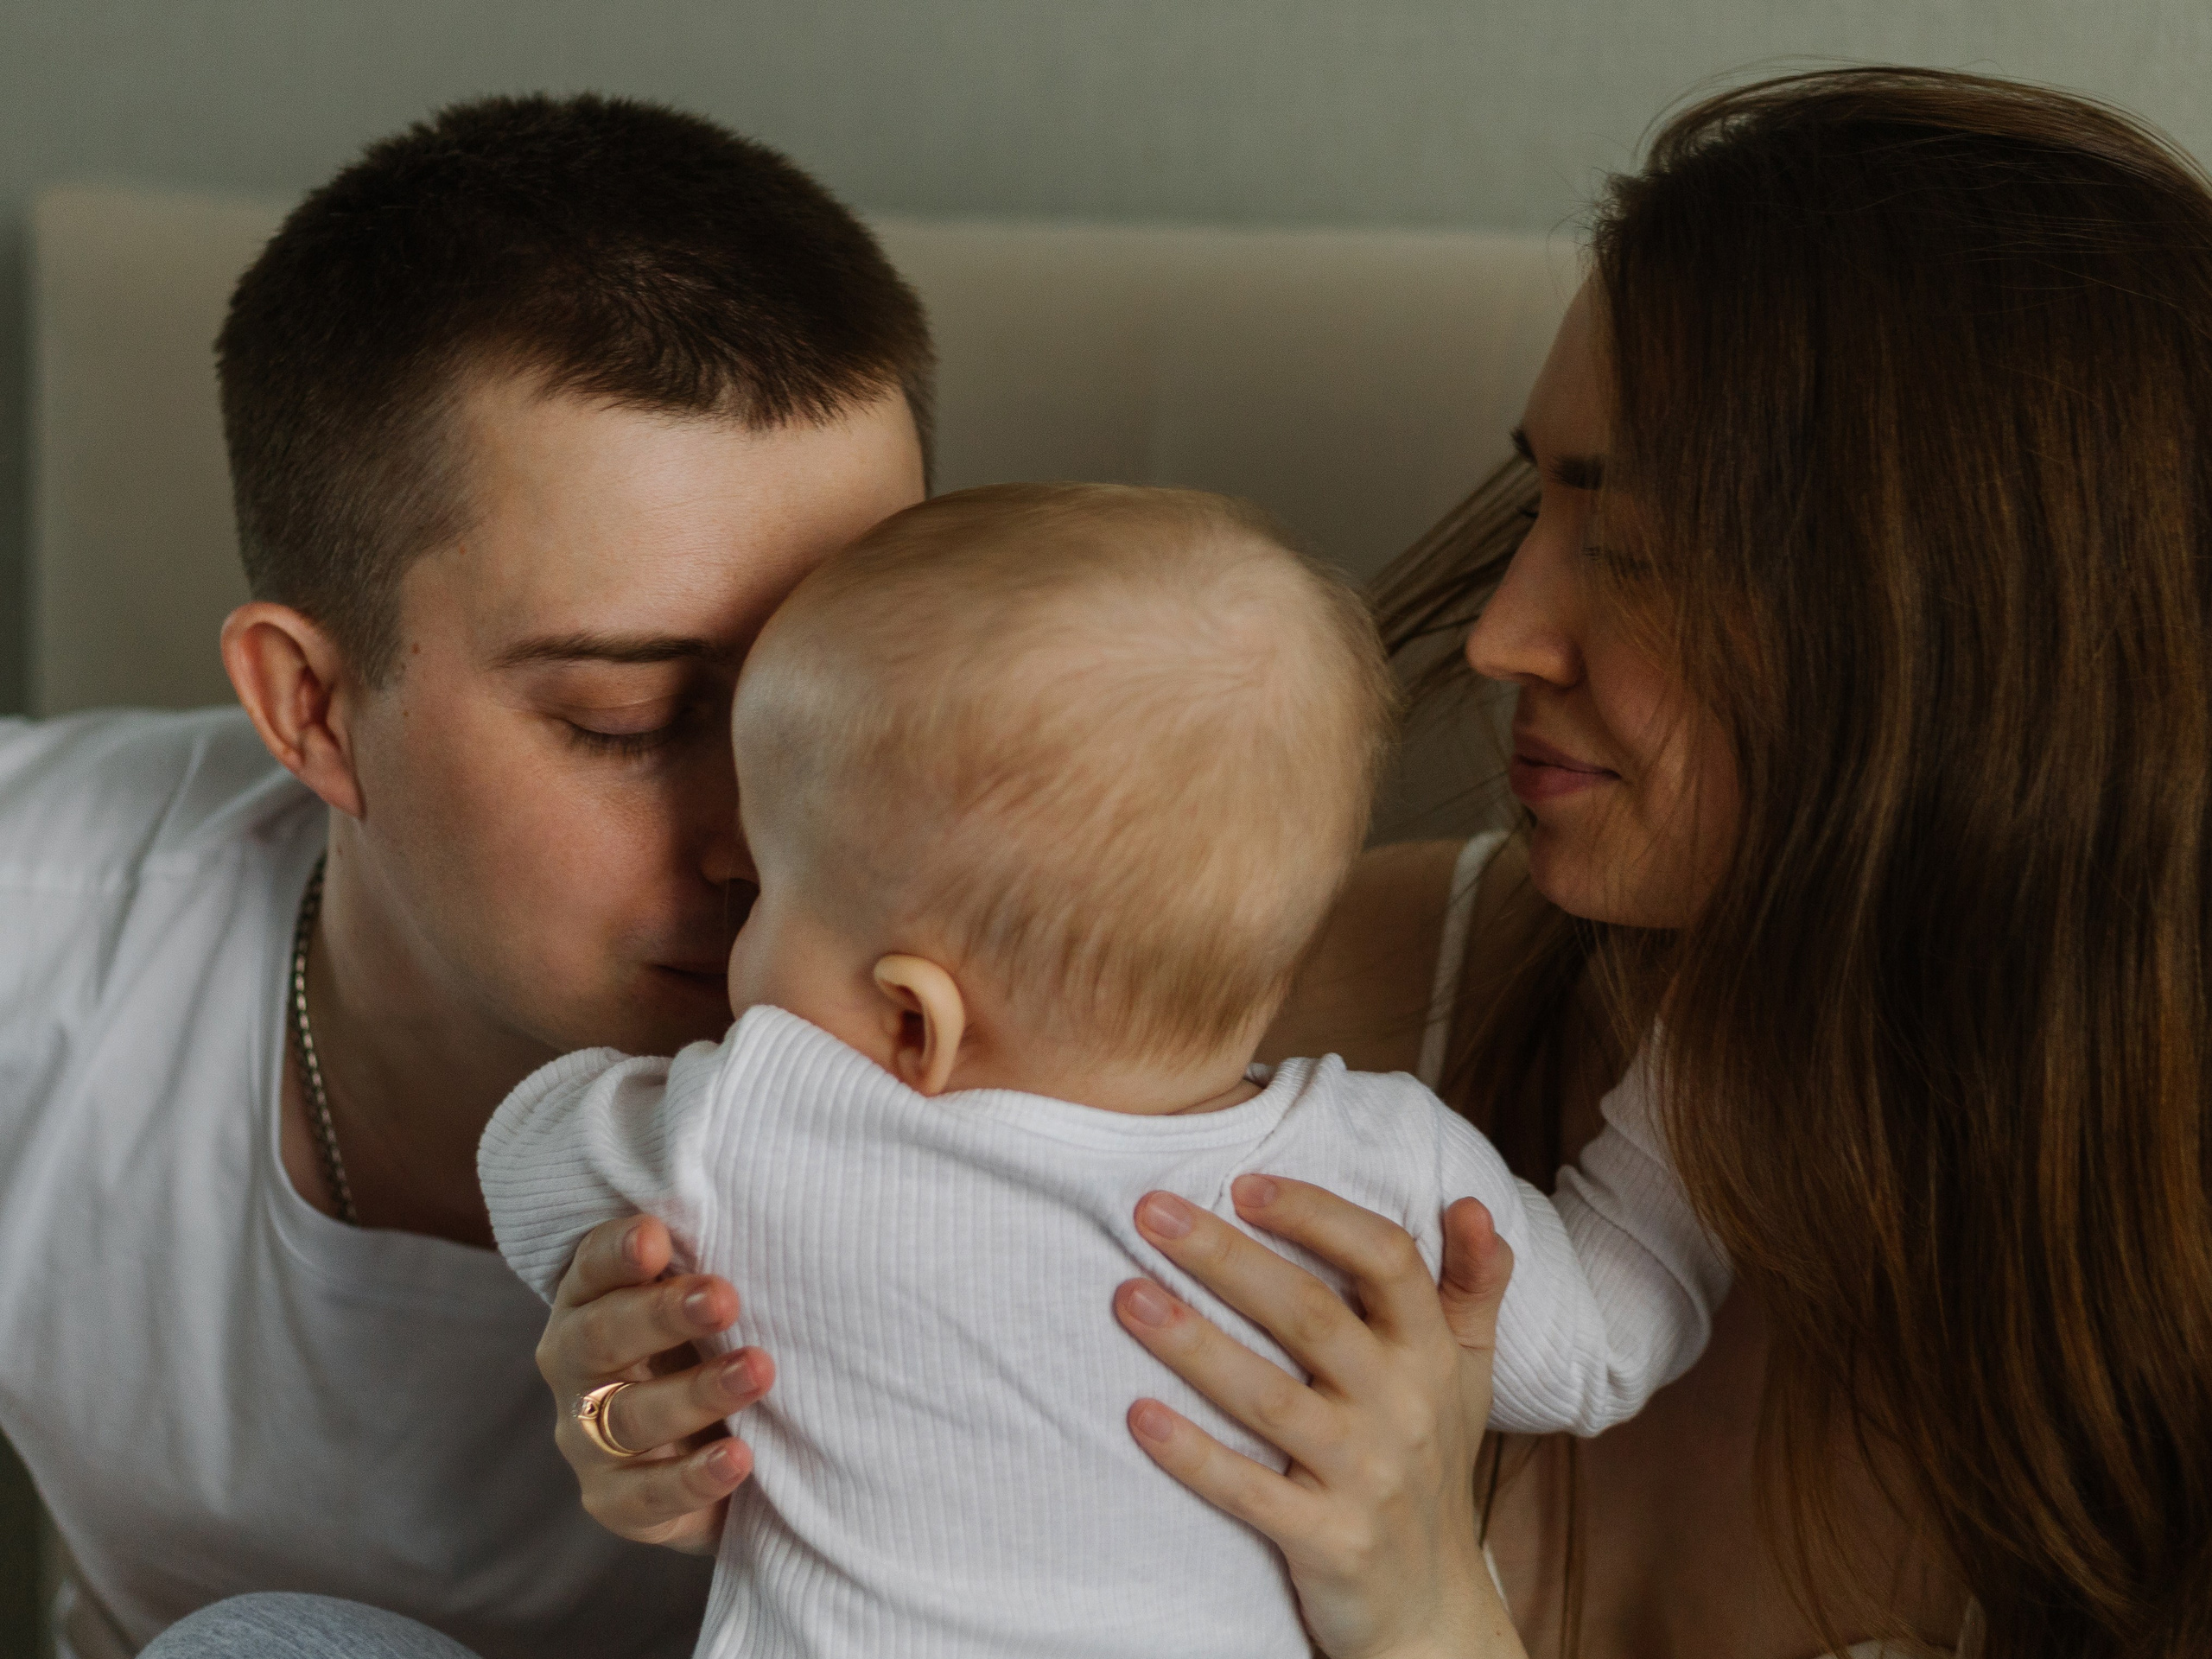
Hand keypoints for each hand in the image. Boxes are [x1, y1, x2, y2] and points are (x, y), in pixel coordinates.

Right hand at [535, 1214, 775, 1553]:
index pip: (590, 1268)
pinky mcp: (615, 1500)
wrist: (712, 1449)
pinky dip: (695, 1479)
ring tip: (759, 1370)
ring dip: (697, 1393)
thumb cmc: (709, 1346)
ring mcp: (588, 1439)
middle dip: (663, 1315)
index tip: (655, 1237)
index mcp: (591, 1302)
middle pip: (603, 1336)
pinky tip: (740, 1458)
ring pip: (629, 1416)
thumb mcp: (707, 1302)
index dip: (616, 1252)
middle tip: (724, 1297)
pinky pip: (648, 1495)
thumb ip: (712, 1261)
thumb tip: (777, 1206)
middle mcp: (576, 1368)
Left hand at [1114, 1179, 1523, 1658]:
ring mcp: (1367, 1476)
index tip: (1243, 1183)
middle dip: (1226, 1257)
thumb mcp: (1467, 1371)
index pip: (1386, 1259)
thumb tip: (1470, 1204)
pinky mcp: (1329, 1541)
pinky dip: (1196, 1456)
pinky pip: (1252, 1493)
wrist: (1434, 1606)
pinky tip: (1139, 1416)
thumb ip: (1472, 1284)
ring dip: (1195, 1345)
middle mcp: (1403, 1406)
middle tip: (1149, 1212)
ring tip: (1127, 1296)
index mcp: (1430, 1353)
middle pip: (1310, 1315)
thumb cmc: (1431, 1458)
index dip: (1316, 1215)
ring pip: (1271, 1398)